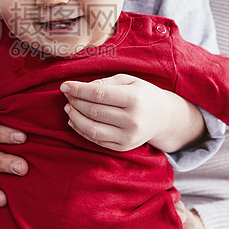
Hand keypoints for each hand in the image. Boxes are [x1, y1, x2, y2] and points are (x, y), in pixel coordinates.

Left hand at [60, 74, 203, 152]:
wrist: (164, 117)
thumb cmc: (142, 94)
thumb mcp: (128, 80)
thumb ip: (104, 82)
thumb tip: (79, 87)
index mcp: (134, 99)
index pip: (98, 94)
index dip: (78, 90)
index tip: (64, 86)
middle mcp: (132, 120)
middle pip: (93, 111)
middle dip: (75, 102)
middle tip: (67, 96)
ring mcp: (128, 137)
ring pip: (92, 129)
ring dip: (75, 118)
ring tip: (68, 108)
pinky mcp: (123, 147)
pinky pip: (96, 141)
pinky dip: (81, 131)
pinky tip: (74, 121)